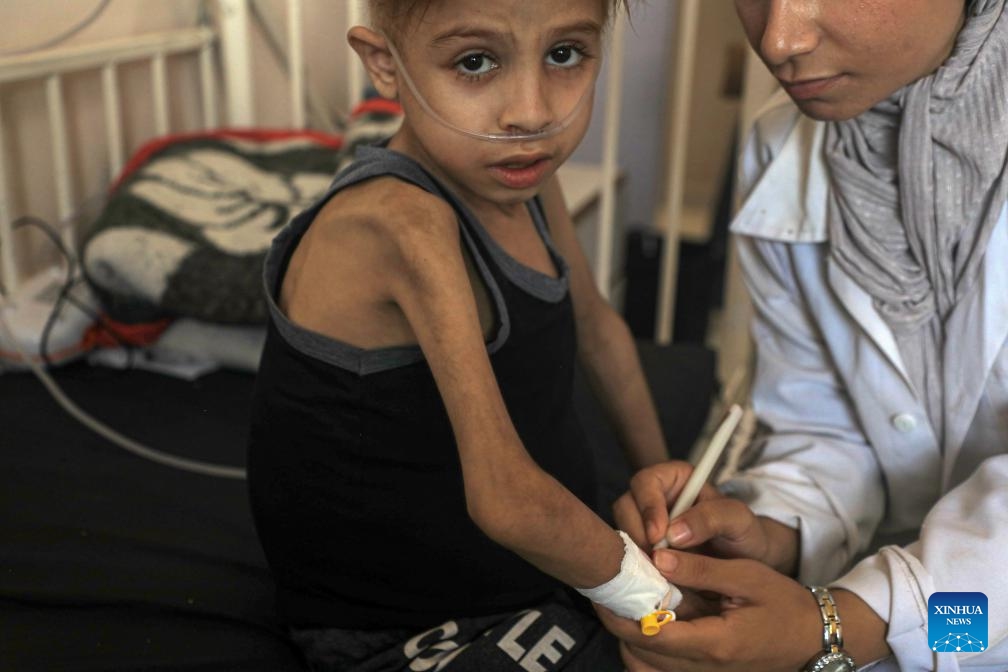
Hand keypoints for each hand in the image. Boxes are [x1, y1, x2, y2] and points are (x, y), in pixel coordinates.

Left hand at [596, 550, 822, 671]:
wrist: (814, 639)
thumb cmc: (783, 603)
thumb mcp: (747, 576)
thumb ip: (701, 569)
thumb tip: (657, 556)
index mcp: (714, 643)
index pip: (649, 634)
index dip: (618, 612)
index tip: (605, 585)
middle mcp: (704, 669)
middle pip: (639, 655)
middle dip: (617, 622)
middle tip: (610, 589)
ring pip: (645, 668)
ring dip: (629, 637)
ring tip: (627, 602)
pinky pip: (660, 671)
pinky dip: (645, 650)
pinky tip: (649, 621)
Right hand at [613, 461, 797, 573]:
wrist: (748, 564)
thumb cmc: (745, 533)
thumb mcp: (738, 520)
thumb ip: (711, 518)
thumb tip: (673, 533)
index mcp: (674, 478)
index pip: (646, 482)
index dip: (648, 506)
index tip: (659, 535)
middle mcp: (655, 497)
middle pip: (626, 506)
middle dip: (637, 534)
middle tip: (655, 559)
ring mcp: (646, 524)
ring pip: (623, 532)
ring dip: (636, 553)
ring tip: (659, 573)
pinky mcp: (643, 550)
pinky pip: (629, 555)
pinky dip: (639, 569)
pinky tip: (657, 581)